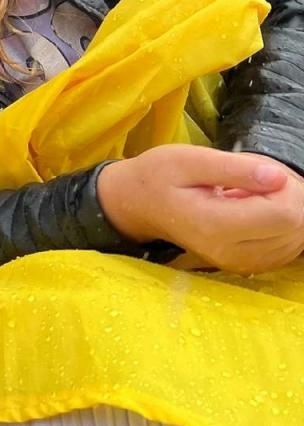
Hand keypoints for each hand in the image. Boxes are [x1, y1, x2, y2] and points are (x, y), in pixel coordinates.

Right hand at [97, 145, 303, 273]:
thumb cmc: (159, 176)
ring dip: (286, 211)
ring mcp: (239, 263)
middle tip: (259, 178)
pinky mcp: (247, 266)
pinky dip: (282, 225)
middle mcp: (230, 253)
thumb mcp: (189, 160)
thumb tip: (278, 178)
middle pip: (296, 228)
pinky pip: (287, 248)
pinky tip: (257, 210)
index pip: (284, 214)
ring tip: (254, 193)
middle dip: (289, 197)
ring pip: (296, 239)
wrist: (137, 205)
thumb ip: (234, 168)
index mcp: (214, 225)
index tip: (262, 172)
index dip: (286, 187)